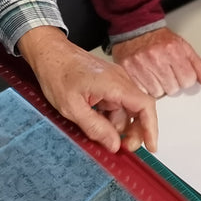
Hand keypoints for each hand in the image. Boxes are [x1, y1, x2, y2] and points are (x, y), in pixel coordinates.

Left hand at [18, 26, 157, 152]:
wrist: (49, 52)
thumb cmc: (56, 73)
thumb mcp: (71, 108)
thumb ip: (95, 127)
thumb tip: (114, 144)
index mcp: (114, 84)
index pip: (145, 106)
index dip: (151, 128)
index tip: (151, 146)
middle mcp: (120, 80)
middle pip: (139, 109)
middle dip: (134, 131)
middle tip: (122, 147)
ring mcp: (115, 80)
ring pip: (126, 109)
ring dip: (119, 125)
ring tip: (100, 134)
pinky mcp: (109, 83)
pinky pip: (117, 103)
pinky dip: (111, 117)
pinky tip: (97, 122)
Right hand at [112, 27, 200, 97]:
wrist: (135, 28)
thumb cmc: (159, 39)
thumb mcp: (183, 47)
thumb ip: (198, 66)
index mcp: (173, 50)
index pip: (188, 80)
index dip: (185, 78)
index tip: (179, 72)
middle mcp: (156, 57)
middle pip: (173, 88)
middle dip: (171, 82)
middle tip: (164, 71)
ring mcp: (141, 64)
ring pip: (158, 93)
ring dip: (157, 86)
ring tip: (154, 73)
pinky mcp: (128, 71)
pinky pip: (142, 91)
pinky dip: (144, 87)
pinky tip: (145, 76)